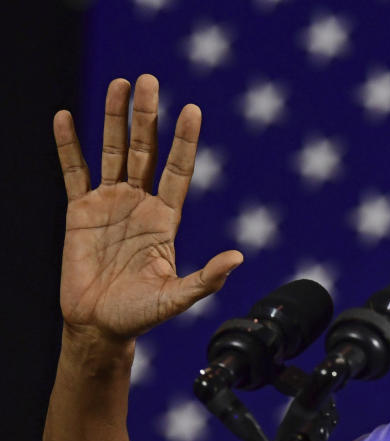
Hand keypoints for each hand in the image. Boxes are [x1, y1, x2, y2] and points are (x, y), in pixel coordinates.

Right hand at [54, 75, 241, 342]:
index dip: (184, 141)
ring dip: (115, 119)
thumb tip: (238, 257)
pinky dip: (69, 146)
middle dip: (148, 116)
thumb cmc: (141, 315)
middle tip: (152, 81)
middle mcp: (140, 204)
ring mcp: (109, 204)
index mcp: (165, 219)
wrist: (100, 326)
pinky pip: (73, 172)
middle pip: (145, 150)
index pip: (177, 170)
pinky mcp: (79, 212)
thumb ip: (206, 279)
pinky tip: (67, 119)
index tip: (192, 110)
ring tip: (121, 84)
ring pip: (113, 152)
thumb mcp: (177, 297)